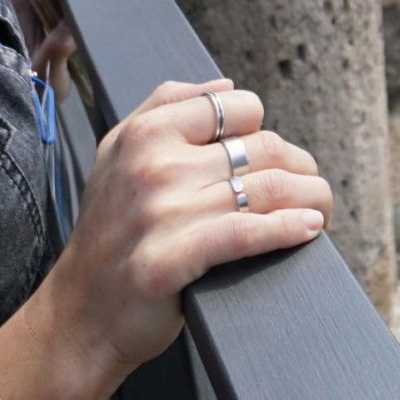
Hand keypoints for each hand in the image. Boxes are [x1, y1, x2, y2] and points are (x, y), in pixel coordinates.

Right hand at [27, 77, 332, 388]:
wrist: (80, 314)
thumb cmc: (109, 234)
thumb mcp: (118, 154)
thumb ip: (167, 106)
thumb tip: (227, 84)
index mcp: (144, 132)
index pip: (238, 107)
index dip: (263, 130)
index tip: (271, 156)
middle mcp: (153, 165)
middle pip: (263, 148)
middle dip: (300, 167)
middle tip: (310, 187)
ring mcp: (162, 212)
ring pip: (268, 188)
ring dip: (310, 197)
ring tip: (320, 209)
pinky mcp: (172, 258)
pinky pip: (248, 232)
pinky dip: (289, 228)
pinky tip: (310, 228)